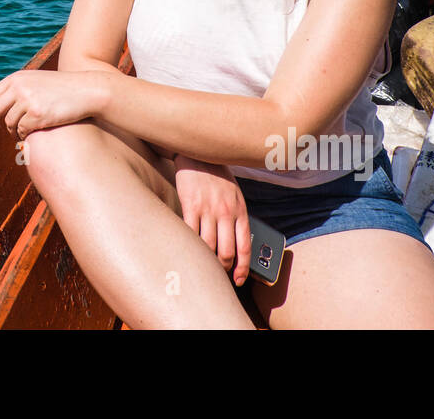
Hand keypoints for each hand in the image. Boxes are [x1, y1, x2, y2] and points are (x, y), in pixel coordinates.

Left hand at [0, 69, 107, 140]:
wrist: (86, 90)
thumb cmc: (63, 89)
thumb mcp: (37, 82)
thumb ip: (18, 90)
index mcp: (17, 78)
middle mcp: (18, 88)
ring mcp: (27, 101)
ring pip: (9, 124)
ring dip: (13, 131)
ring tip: (24, 131)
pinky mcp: (36, 115)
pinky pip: (22, 131)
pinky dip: (25, 135)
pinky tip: (35, 131)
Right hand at [173, 155, 251, 285]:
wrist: (199, 153)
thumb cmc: (216, 175)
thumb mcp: (234, 194)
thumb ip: (235, 216)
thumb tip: (234, 242)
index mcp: (240, 210)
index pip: (245, 246)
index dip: (242, 268)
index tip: (238, 280)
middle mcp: (226, 212)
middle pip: (226, 252)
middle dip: (222, 268)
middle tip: (217, 273)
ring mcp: (208, 209)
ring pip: (208, 246)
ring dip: (205, 259)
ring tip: (202, 263)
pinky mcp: (190, 205)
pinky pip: (191, 232)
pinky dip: (190, 245)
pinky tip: (188, 249)